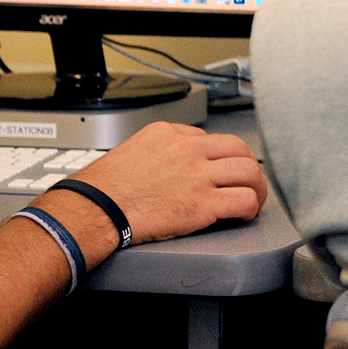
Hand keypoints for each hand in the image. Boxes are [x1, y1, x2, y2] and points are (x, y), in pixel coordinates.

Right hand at [61, 121, 266, 243]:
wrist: (91, 210)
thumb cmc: (101, 189)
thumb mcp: (130, 151)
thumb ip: (156, 151)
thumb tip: (168, 163)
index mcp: (170, 134)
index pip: (211, 138)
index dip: (220, 158)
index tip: (220, 171)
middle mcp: (188, 149)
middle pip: (239, 149)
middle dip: (247, 167)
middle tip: (246, 183)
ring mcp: (198, 175)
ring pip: (250, 171)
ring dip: (256, 187)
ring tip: (252, 200)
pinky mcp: (203, 203)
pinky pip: (244, 200)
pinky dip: (251, 208)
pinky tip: (244, 215)